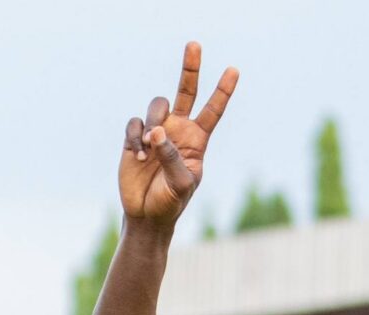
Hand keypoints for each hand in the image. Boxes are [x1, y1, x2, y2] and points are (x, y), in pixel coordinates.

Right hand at [119, 41, 238, 224]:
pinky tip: (139, 156)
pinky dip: (136, 138)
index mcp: (197, 141)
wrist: (146, 215)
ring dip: (153, 123)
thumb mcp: (180, 183)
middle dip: (190, 68)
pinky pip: (135, 124)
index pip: (213, 111)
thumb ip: (171, 156)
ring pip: (157, 106)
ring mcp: (156, 132)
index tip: (234, 70)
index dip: (223, 91)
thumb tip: (156, 132)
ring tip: (149, 148)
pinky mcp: (134, 138)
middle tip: (194, 45)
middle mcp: (178, 130)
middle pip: (186, 91)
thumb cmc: (170, 202)